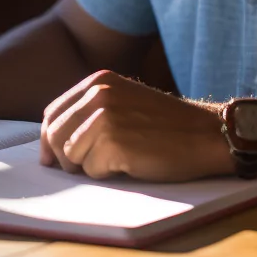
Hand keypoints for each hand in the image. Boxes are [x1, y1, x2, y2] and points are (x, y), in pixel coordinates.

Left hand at [39, 70, 230, 181]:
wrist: (206, 134)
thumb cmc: (167, 126)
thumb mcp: (125, 101)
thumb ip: (91, 111)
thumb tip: (52, 142)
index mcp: (98, 82)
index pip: (54, 112)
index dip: (50, 138)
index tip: (53, 157)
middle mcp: (98, 95)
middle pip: (55, 135)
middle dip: (65, 157)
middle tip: (89, 166)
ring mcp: (104, 118)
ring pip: (70, 156)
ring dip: (90, 166)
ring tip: (119, 159)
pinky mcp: (113, 143)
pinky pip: (91, 171)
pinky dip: (107, 175)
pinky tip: (131, 164)